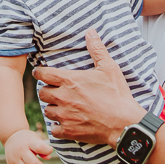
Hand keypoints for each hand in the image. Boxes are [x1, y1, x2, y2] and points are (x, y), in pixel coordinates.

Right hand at [4, 129, 52, 163]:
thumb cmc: (27, 138)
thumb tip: (48, 157)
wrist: (11, 136)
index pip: (39, 147)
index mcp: (28, 142)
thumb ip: (43, 147)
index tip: (49, 151)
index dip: (47, 150)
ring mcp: (14, 159)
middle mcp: (20, 151)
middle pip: (32, 163)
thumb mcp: (36, 138)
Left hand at [34, 29, 146, 147]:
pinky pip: (54, 129)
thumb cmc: (117, 94)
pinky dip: (58, 126)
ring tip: (63, 107)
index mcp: (69, 80)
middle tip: (57, 91)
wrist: (124, 123)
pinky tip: (67, 122)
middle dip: (48, 91)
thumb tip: (90, 31)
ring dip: (53, 108)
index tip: (42, 74)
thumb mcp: (109, 68)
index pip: (42, 74)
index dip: (40, 73)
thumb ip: (97, 49)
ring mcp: (64, 115)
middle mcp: (63, 97)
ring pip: (47, 110)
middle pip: (42, 93)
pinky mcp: (68, 131)